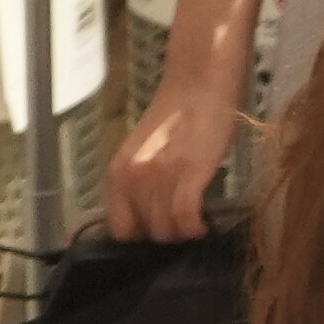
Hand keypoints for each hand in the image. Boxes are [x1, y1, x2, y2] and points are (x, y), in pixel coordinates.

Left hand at [104, 83, 240, 242]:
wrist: (200, 87)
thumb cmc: (179, 117)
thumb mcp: (146, 154)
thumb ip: (142, 182)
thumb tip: (153, 214)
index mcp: (118, 172)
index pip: (120, 228)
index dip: (141, 236)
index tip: (160, 231)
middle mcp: (133, 177)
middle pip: (147, 232)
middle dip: (167, 235)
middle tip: (183, 227)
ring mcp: (160, 176)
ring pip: (167, 229)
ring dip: (184, 234)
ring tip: (196, 225)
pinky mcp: (189, 173)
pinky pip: (186, 218)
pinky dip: (196, 228)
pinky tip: (205, 225)